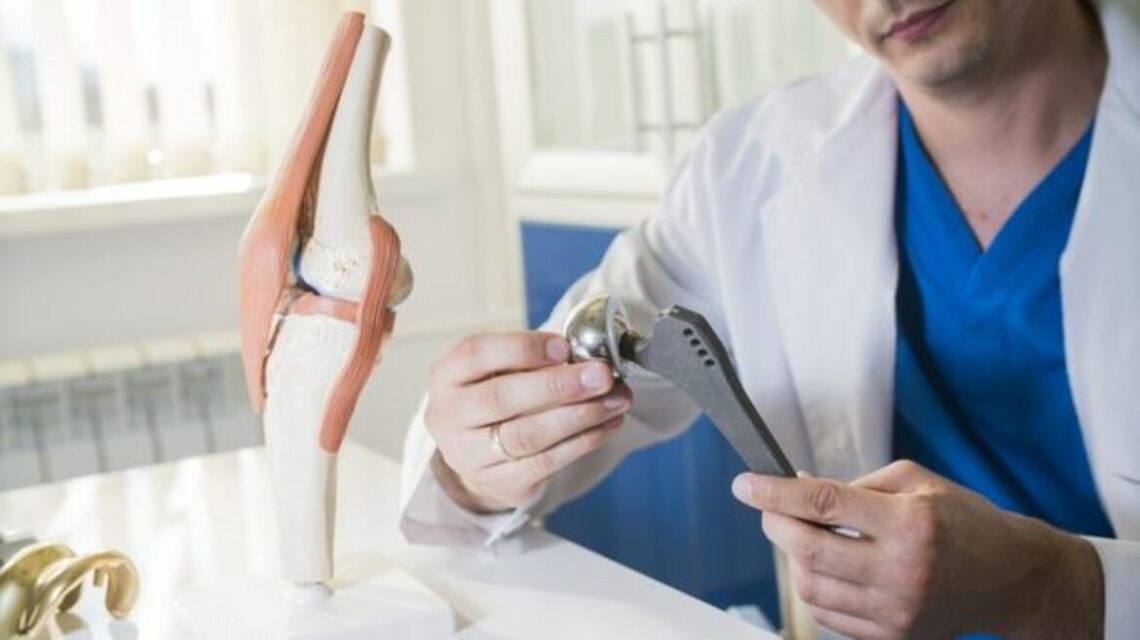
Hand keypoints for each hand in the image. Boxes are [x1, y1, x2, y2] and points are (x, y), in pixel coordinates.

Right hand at [425, 331, 631, 512]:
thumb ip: (532, 359)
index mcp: (446, 375)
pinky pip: (544, 463)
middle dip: (558, 385)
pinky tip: (605, 426)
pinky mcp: (497, 483)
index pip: (477, 354)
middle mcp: (448, 416)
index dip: (522, 348)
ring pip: (526, 436)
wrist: (478, 453)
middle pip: (502, 398)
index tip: (564, 347)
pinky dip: (581, 442)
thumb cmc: (495, 396)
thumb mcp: (498, 369)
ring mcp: (468, 455)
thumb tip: (585, 359)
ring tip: (614, 400)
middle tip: (601, 376)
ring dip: (579, 416)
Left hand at [732, 461, 1103, 638]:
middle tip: (770, 509)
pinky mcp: (894, 637)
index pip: (824, 504)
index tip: (744, 484)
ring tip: (808, 537)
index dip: (775, 493)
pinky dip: (817, 588)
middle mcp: (903, 570)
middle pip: (808, 549)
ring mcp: (897, 610)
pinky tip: (831, 568)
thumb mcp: (914, 482)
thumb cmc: (962, 520)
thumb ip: (852, 483)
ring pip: (811, 587)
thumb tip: (797, 486)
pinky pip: (828, 615)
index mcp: (909, 522)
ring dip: (795, 558)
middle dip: (776, 524)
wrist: (1011, 577)